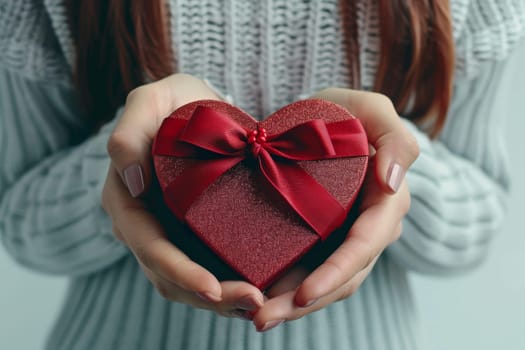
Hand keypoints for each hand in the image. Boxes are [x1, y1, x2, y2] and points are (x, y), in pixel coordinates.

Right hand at [102, 74, 263, 319]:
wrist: (200, 109)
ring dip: (224, 301)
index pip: (149, 247)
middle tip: (256, 302)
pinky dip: (232, 284)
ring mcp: (171, 234)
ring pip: (191, 284)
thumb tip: (132, 181)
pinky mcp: (197, 235)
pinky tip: (264, 289)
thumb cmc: (175, 103)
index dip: (179, 272)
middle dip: (211, 296)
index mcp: (127, 201)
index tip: (214, 286)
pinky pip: (211, 268)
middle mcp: (146, 226)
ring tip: (263, 304)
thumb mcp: (150, 101)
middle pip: (171, 277)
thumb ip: (129, 131)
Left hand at [252, 88, 418, 330]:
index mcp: (386, 203)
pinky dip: (288, 289)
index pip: (364, 246)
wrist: (319, 120)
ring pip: (326, 283)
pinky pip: (310, 271)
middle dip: (306, 302)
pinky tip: (262, 299)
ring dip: (293, 306)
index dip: (336, 273)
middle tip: (262, 319)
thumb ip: (395, 138)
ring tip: (257, 319)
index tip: (304, 294)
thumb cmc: (344, 113)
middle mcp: (369, 228)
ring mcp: (346, 238)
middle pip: (343, 277)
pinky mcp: (323, 240)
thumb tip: (392, 181)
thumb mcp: (370, 110)